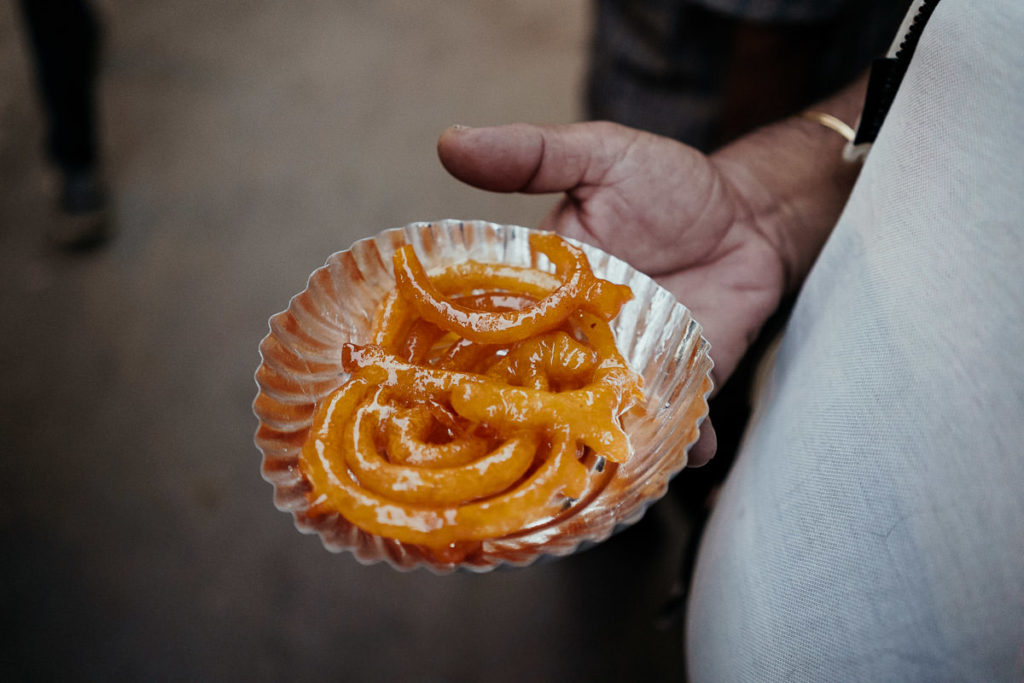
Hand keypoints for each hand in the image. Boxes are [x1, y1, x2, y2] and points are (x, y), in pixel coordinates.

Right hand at [438, 122, 788, 465]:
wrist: (748, 215)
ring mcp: (626, 370)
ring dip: (596, 445)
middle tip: (516, 445)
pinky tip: (685, 456)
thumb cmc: (668, 185)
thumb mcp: (597, 157)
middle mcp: (575, 342)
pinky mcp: (679, 385)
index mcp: (541, 294)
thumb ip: (530, 155)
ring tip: (592, 474)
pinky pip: (673, 426)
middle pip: (540, 391)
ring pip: (599, 420)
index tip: (443, 384)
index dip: (466, 358)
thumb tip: (448, 142)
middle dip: (528, 419)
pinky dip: (679, 447)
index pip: (492, 332)